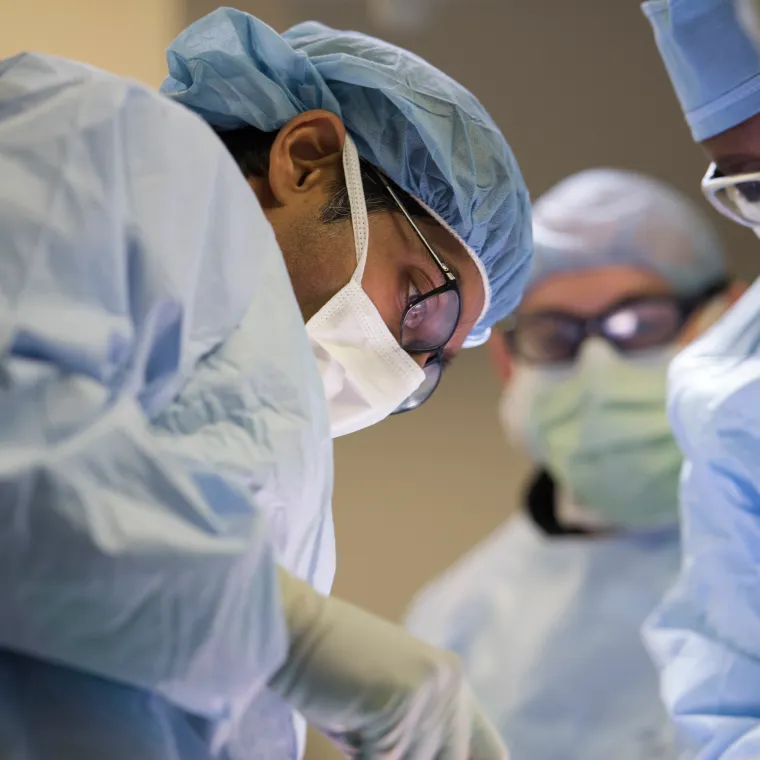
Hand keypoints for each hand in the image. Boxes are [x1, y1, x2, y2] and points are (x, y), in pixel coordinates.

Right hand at [269, 568, 507, 759]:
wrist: (290, 626)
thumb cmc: (329, 674)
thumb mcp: (387, 713)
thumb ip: (418, 744)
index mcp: (453, 679)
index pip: (494, 755)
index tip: (422, 756)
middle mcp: (451, 682)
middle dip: (404, 757)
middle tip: (372, 735)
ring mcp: (430, 690)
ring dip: (377, 756)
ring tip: (355, 718)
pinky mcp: (402, 701)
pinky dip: (358, 754)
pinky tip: (345, 717)